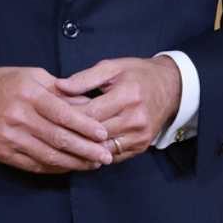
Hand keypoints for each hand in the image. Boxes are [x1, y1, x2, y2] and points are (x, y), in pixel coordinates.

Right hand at [0, 66, 115, 173]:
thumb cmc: (0, 84)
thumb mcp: (29, 76)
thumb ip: (58, 90)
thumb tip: (86, 104)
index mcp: (28, 94)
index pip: (62, 113)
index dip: (85, 125)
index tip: (103, 134)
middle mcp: (18, 117)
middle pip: (58, 138)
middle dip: (86, 149)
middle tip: (106, 156)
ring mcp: (9, 138)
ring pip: (48, 155)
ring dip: (74, 162)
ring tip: (93, 164)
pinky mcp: (3, 153)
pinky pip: (33, 165)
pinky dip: (54, 168)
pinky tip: (69, 167)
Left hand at [55, 56, 181, 162]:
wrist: (172, 88)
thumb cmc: (138, 74)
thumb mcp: (113, 67)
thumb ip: (85, 78)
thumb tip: (59, 86)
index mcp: (127, 96)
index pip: (89, 113)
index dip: (67, 115)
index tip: (50, 113)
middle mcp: (135, 119)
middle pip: (94, 133)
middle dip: (71, 132)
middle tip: (50, 129)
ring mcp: (140, 136)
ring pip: (102, 148)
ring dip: (82, 146)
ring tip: (62, 140)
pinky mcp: (141, 147)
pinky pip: (113, 156)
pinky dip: (96, 153)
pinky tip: (81, 148)